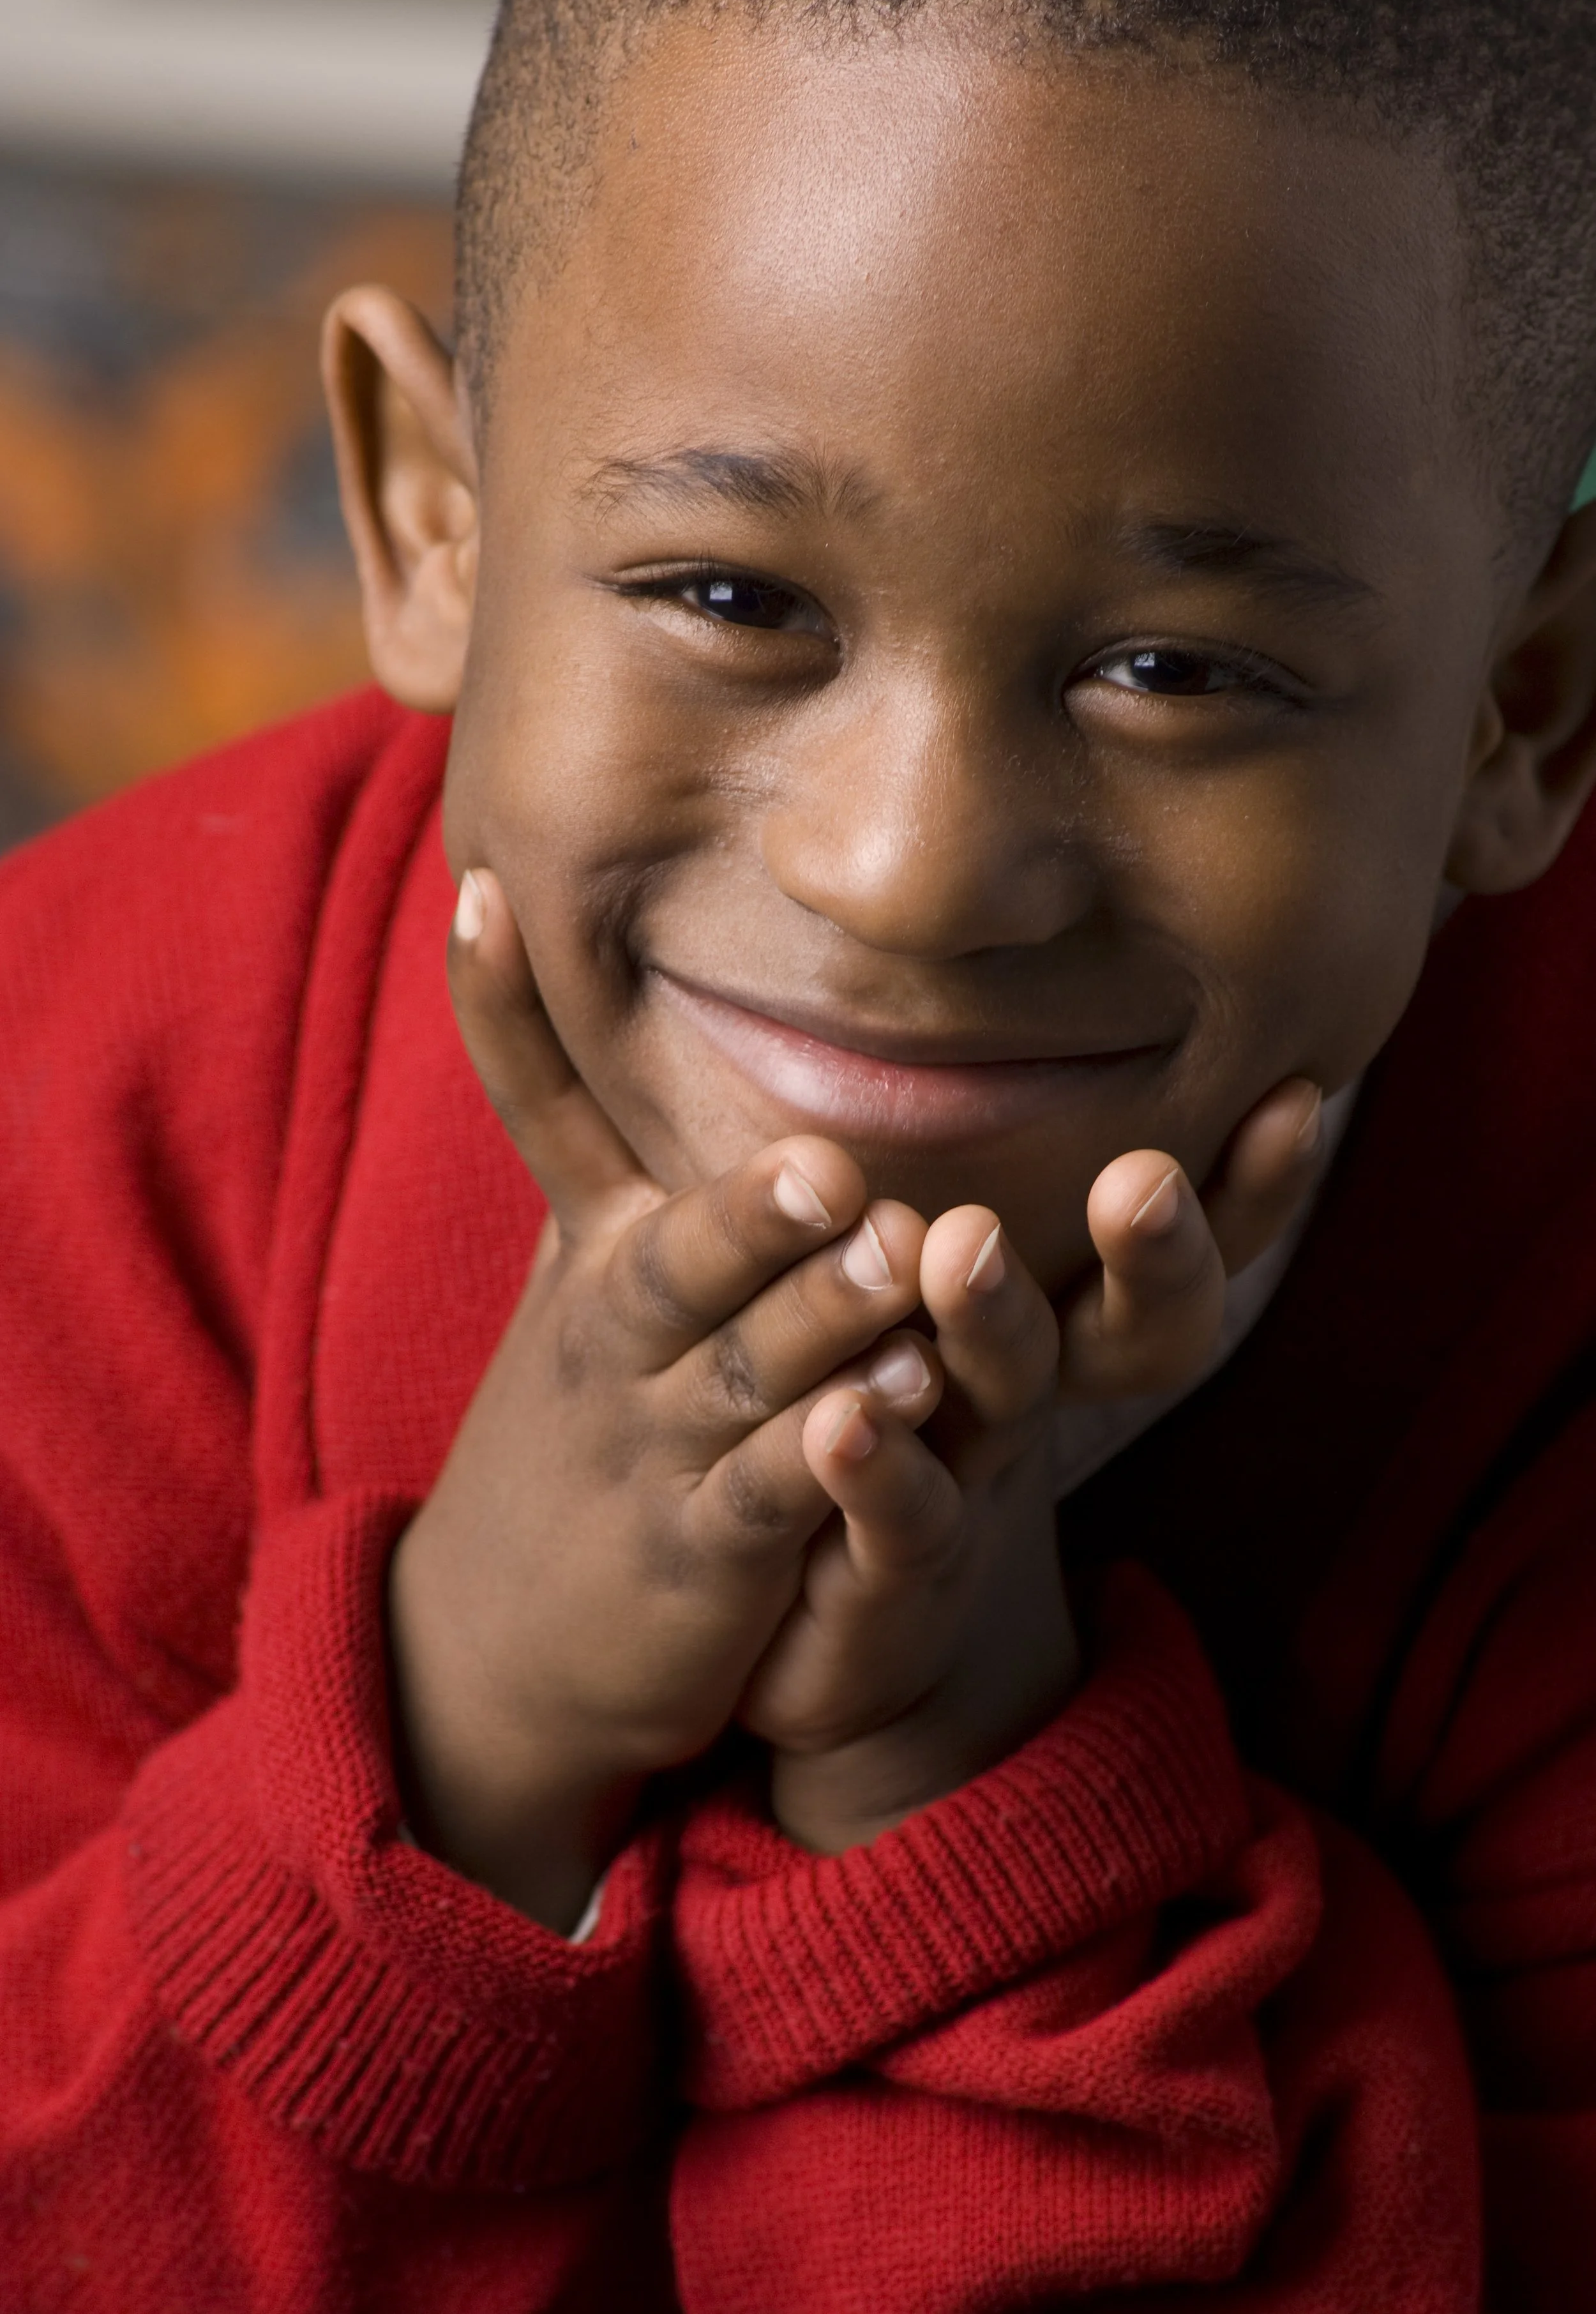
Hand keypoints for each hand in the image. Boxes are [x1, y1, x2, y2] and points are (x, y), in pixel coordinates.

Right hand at [387, 869, 947, 1930]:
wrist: (499, 1654)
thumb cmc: (588, 1439)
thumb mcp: (587, 1296)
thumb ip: (620, 1172)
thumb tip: (610, 1000)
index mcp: (598, 1259)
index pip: (538, 1115)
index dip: (498, 1013)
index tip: (480, 890)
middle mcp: (618, 1339)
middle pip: (674, 1258)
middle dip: (744, 1207)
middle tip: (821, 1156)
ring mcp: (658, 1448)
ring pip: (744, 1371)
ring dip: (819, 1315)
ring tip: (895, 1259)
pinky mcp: (707, 1556)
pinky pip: (776, 1496)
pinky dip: (835, 1455)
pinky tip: (900, 1408)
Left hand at [747, 1082, 1324, 1853]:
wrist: (849, 1638)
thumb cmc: (893, 1415)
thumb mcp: (933, 1283)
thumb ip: (958, 1171)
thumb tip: (984, 938)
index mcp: (1066, 1318)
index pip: (1189, 1249)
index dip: (1252, 1192)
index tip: (1295, 1100)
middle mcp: (1039, 1395)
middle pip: (1138, 1329)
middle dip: (1153, 1252)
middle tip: (1140, 1177)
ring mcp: (973, 1478)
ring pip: (1006, 1401)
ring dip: (994, 1323)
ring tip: (963, 1243)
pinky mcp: (894, 1561)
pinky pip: (900, 1510)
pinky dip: (879, 1462)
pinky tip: (842, 1414)